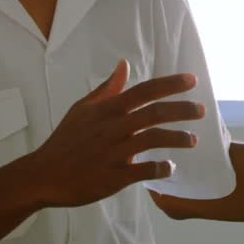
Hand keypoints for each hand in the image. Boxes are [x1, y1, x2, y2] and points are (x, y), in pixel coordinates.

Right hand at [26, 59, 205, 208]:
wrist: (42, 176)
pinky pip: (143, 171)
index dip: (170, 85)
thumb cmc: (63, 142)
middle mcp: (112, 128)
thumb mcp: (81, 110)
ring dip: (177, 138)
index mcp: (106, 111)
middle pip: (155, 113)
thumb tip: (123, 66)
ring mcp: (112, 153)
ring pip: (153, 139)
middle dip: (182, 110)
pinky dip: (160, 168)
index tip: (192, 81)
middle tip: (201, 111)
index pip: (143, 91)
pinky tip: (169, 167)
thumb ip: (105, 89)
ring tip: (192, 140)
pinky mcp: (112, 177)